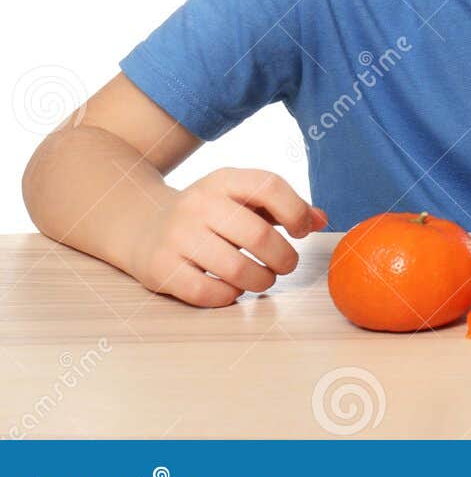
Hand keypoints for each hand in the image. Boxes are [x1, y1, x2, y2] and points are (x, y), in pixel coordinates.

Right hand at [127, 167, 328, 307]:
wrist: (141, 224)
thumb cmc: (209, 214)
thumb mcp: (242, 198)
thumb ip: (284, 207)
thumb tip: (322, 220)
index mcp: (225, 180)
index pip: (270, 186)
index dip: (296, 211)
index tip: (301, 231)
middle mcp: (199, 204)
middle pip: (259, 236)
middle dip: (284, 258)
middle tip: (286, 264)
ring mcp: (177, 236)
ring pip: (237, 270)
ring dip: (262, 281)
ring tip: (263, 278)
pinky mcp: (162, 268)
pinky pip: (209, 293)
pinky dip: (230, 296)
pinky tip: (232, 288)